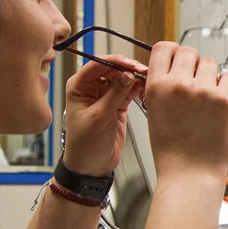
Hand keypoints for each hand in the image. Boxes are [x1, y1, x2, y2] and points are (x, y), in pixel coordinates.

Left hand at [60, 55, 145, 175]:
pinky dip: (138, 88)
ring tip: (148, 80)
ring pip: (123, 78)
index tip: (132, 64)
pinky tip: (146, 89)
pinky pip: (129, 90)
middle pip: (112, 69)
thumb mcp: (100, 117)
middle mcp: (91, 88)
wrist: (91, 166)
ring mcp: (105, 96)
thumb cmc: (85, 145)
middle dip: (129, 69)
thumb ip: (115, 94)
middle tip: (144, 71)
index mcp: (79, 86)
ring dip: (136, 78)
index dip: (116, 62)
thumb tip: (127, 74)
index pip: (98, 64)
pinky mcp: (117, 105)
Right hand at [144, 42, 227, 178]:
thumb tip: (167, 72)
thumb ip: (160, 90)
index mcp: (156, 86)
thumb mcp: (155, 114)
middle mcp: (177, 84)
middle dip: (193, 63)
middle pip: (188, 52)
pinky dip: (225, 86)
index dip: (173, 53)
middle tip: (196, 80)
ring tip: (208, 95)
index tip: (178, 61)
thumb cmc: (172, 151)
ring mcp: (202, 90)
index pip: (163, 48)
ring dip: (210, 74)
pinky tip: (220, 102)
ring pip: (210, 62)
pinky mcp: (224, 99)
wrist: (190, 173)